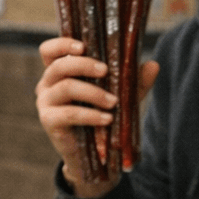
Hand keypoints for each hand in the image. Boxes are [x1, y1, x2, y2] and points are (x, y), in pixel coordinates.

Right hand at [35, 37, 157, 198]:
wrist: (95, 154)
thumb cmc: (103, 116)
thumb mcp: (120, 95)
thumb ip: (134, 81)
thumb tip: (154, 65)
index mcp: (60, 71)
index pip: (49, 50)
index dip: (63, 44)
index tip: (83, 46)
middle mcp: (47, 84)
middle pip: (59, 66)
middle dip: (84, 65)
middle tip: (105, 71)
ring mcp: (45, 102)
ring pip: (65, 87)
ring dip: (92, 93)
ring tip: (113, 102)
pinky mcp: (49, 121)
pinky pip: (68, 113)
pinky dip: (90, 115)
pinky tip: (107, 119)